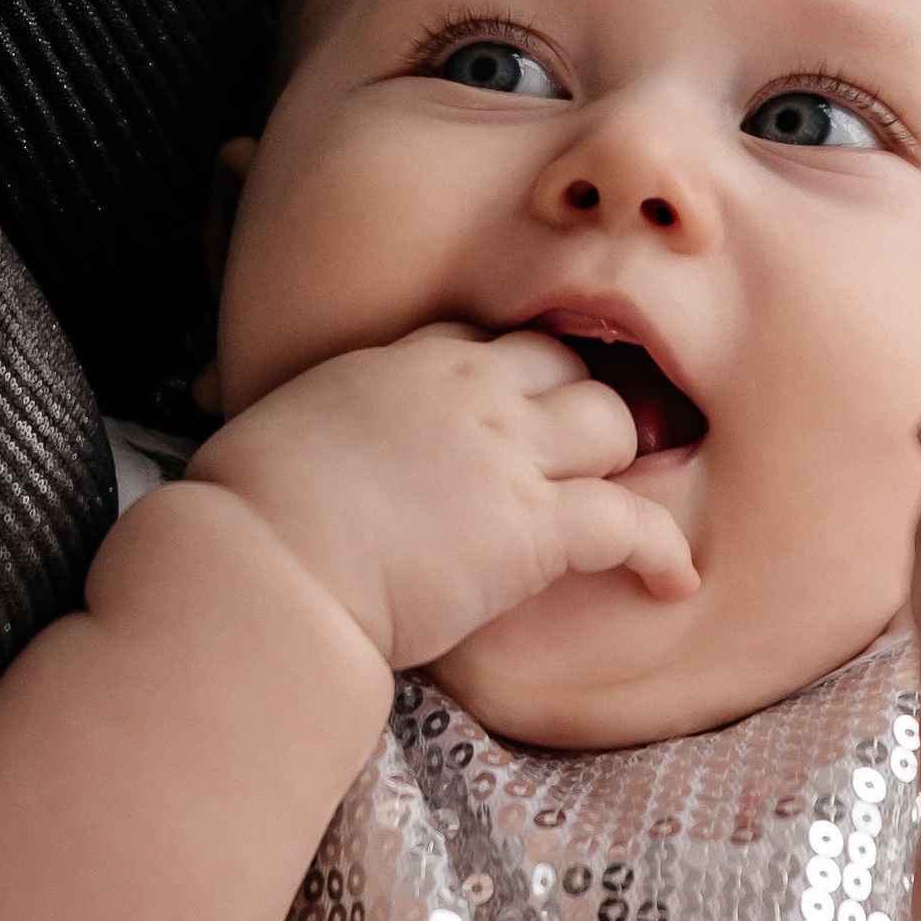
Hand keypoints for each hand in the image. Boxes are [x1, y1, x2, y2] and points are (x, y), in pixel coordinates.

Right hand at [189, 322, 697, 671]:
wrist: (259, 565)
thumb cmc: (246, 514)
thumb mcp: (281, 432)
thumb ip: (324, 428)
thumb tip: (299, 455)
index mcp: (401, 359)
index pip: (487, 341)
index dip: (513, 378)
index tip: (515, 417)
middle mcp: (465, 387)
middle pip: (564, 365)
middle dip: (577, 408)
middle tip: (581, 462)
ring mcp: (506, 450)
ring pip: (611, 424)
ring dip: (617, 466)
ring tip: (618, 511)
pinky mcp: (532, 524)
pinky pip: (630, 521)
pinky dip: (661, 551)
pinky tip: (673, 579)